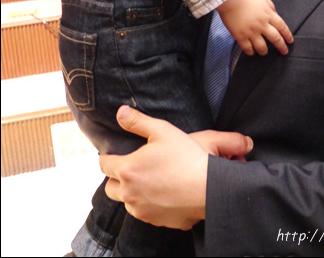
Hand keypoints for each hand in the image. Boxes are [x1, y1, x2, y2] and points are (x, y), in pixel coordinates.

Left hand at [99, 106, 252, 229]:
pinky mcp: (157, 221)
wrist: (208, 188)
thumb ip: (138, 121)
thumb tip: (120, 112)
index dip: (107, 157)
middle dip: (116, 177)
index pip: (104, 165)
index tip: (113, 154)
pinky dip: (149, 204)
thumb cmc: (186, 157)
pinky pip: (145, 213)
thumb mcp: (162, 130)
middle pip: (110, 188)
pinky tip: (163, 193)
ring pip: (127, 202)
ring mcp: (143, 211)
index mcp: (128, 170)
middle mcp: (130, 194)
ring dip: (132, 192)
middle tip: (132, 168)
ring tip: (149, 180)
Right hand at [216, 0, 293, 55]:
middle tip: (284, 52)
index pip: (282, 27)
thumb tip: (274, 13)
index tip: (290, 41)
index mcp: (268, 14)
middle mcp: (262, 24)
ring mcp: (251, 31)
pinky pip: (247, 48)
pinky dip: (251, 52)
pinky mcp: (240, 36)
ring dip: (264, 52)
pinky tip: (252, 52)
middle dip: (282, 47)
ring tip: (264, 53)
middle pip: (275, 39)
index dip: (287, 35)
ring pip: (262, 47)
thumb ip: (270, 6)